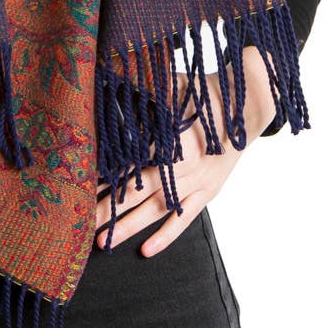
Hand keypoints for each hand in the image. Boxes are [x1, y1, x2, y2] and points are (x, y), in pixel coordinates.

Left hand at [93, 45, 278, 255]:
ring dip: (130, 227)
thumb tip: (114, 76)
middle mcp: (183, 166)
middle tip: (79, 221)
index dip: (106, 175)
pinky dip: (166, 236)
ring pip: (158, 210)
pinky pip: (185, 219)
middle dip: (109, 208)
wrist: (248, 105)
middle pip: (139, 191)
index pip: (131, 162)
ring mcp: (198, 183)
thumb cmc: (204, 91)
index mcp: (172, 139)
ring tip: (103, 242)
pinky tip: (145, 251)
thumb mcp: (173, 85)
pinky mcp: (208, 193)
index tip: (81, 185)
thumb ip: (145, 90)